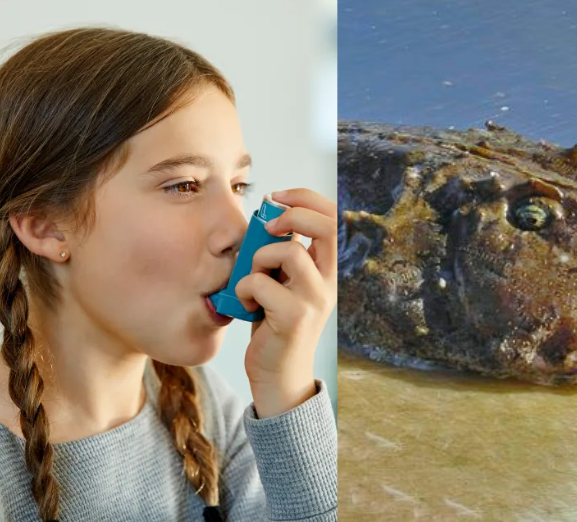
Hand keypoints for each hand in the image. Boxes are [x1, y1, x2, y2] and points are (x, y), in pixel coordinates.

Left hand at [234, 188, 336, 417]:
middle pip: (325, 225)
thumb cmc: (273, 327)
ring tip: (250, 281)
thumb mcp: (282, 285)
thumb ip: (281, 256)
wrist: (277, 378)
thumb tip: (267, 219)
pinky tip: (244, 305)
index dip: (305, 198)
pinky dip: (244, 288)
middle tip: (268, 226)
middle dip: (292, 214)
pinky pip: (261, 282)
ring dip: (258, 259)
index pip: (332, 217)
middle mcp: (328, 282)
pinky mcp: (295, 317)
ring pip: (289, 252)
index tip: (276, 198)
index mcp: (326, 270)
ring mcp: (315, 300)